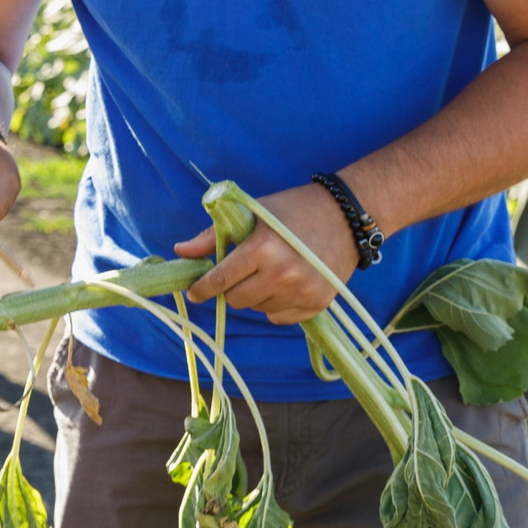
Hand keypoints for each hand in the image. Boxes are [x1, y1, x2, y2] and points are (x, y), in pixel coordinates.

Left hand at [175, 182, 357, 324]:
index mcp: (262, 248)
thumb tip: (181, 251)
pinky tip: (284, 284)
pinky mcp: (317, 304)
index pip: (220, 279)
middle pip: (237, 300)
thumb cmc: (294, 210)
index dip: (203, 288)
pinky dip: (275, 305)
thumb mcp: (253, 213)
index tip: (194, 292)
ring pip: (258, 309)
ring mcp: (302, 292)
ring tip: (268, 273)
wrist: (346, 217)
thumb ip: (214, 236)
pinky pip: (279, 317)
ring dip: (255, 296)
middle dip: (231, 288)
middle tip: (240, 272)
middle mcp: (282, 274)